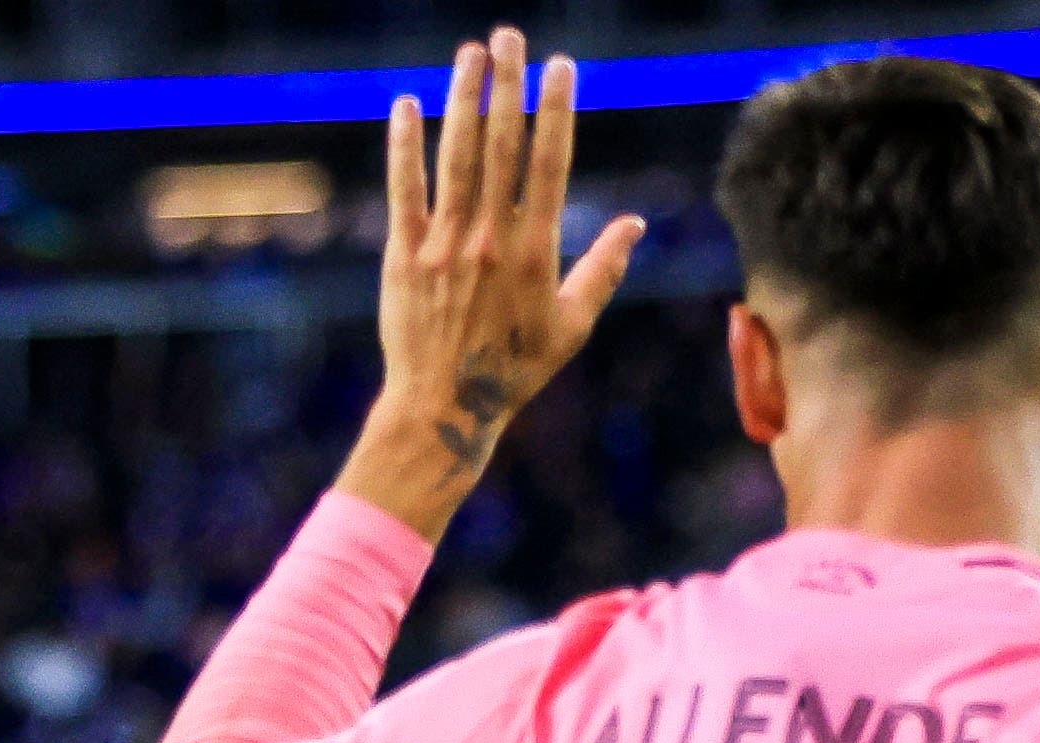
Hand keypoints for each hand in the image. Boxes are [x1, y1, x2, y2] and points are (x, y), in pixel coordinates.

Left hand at [338, 26, 645, 543]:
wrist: (443, 408)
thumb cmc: (512, 372)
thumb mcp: (571, 326)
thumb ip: (603, 269)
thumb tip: (636, 225)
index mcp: (535, 250)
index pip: (549, 161)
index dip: (555, 108)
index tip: (560, 65)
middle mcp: (490, 239)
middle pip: (501, 145)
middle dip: (508, 84)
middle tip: (510, 35)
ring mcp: (444, 246)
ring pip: (454, 158)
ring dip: (461, 99)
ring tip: (469, 53)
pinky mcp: (404, 257)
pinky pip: (404, 191)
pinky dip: (403, 147)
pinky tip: (403, 105)